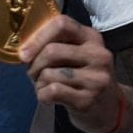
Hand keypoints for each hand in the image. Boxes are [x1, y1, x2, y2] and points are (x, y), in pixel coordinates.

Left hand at [21, 13, 122, 132]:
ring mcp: (95, 79)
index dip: (38, 37)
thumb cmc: (84, 77)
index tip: (24, 54)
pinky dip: (42, 95)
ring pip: (49, 74)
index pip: (62, 24)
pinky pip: (52, 91)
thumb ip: (58, 45)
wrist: (109, 107)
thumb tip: (24, 50)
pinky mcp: (87, 100)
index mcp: (92, 38)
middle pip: (51, 51)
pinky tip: (48, 97)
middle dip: (34, 65)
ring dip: (38, 83)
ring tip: (45, 87)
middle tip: (34, 74)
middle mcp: (98, 55)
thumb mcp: (79, 54)